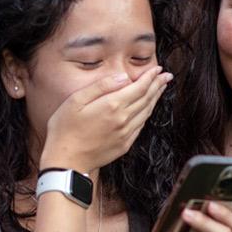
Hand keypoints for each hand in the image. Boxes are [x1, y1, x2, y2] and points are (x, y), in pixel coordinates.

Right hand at [40, 66, 172, 173]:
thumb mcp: (76, 100)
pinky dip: (147, 114)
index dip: (150, 77)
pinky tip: (147, 109)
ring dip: (155, 99)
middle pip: (147, 99)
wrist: (66, 161)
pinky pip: (141, 126)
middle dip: (158, 85)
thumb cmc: (65, 129)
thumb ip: (101, 86)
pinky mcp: (124, 145)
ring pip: (146, 112)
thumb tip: (123, 76)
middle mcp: (123, 119)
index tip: (158, 69)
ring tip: (161, 89)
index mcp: (112, 105)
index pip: (139, 87)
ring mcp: (125, 134)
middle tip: (167, 76)